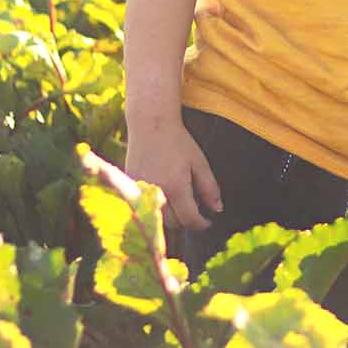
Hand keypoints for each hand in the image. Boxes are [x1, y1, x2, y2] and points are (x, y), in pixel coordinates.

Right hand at [121, 116, 222, 231]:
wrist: (149, 123)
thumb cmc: (177, 140)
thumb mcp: (199, 162)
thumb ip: (209, 188)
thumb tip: (218, 209)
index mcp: (176, 187)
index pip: (189, 220)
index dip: (201, 224)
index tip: (208, 222)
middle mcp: (157, 192)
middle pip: (173, 223)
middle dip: (186, 221)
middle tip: (196, 211)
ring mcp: (141, 191)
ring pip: (158, 218)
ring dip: (171, 217)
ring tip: (181, 203)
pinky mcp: (130, 187)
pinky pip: (145, 206)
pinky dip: (157, 206)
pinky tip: (165, 193)